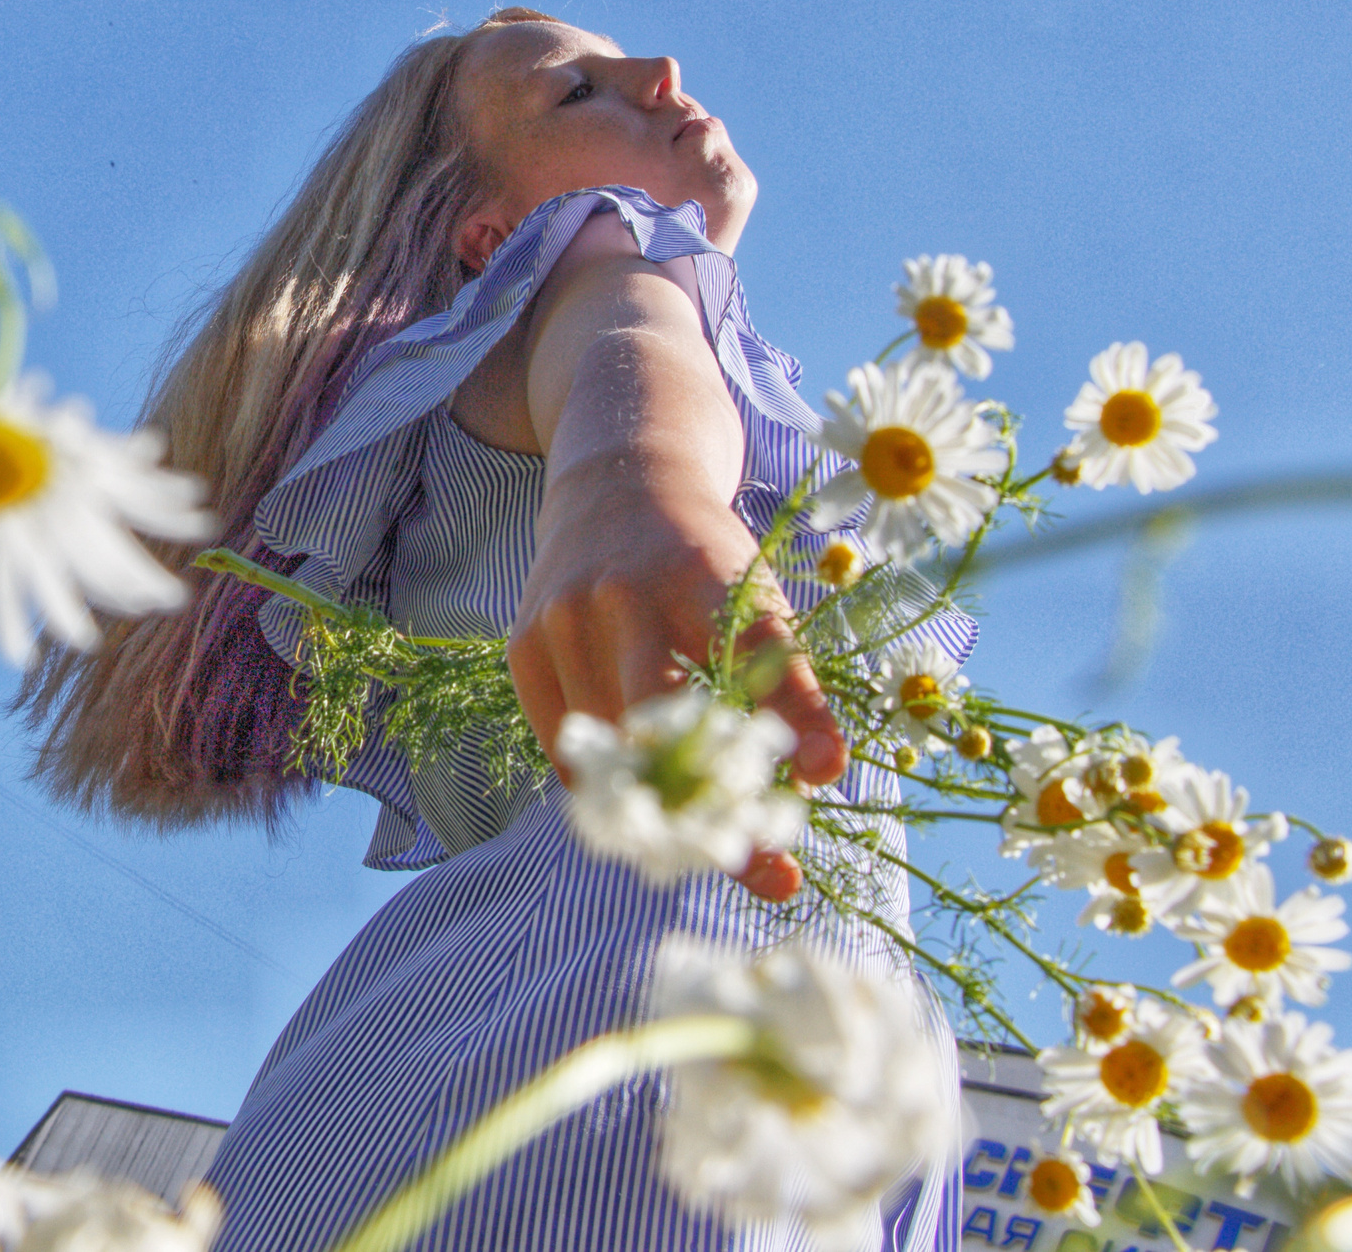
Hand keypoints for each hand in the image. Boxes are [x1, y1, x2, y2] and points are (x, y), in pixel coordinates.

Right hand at [509, 452, 844, 901]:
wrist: (614, 485)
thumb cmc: (702, 562)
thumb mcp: (753, 595)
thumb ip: (778, 680)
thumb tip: (808, 788)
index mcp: (704, 574)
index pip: (760, 648)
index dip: (796, 712)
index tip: (827, 772)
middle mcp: (629, 591)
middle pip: (667, 713)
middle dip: (716, 801)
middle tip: (761, 867)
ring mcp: (567, 617)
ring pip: (613, 743)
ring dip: (660, 802)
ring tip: (700, 834)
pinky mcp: (524, 644)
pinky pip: (565, 743)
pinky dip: (603, 780)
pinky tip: (633, 784)